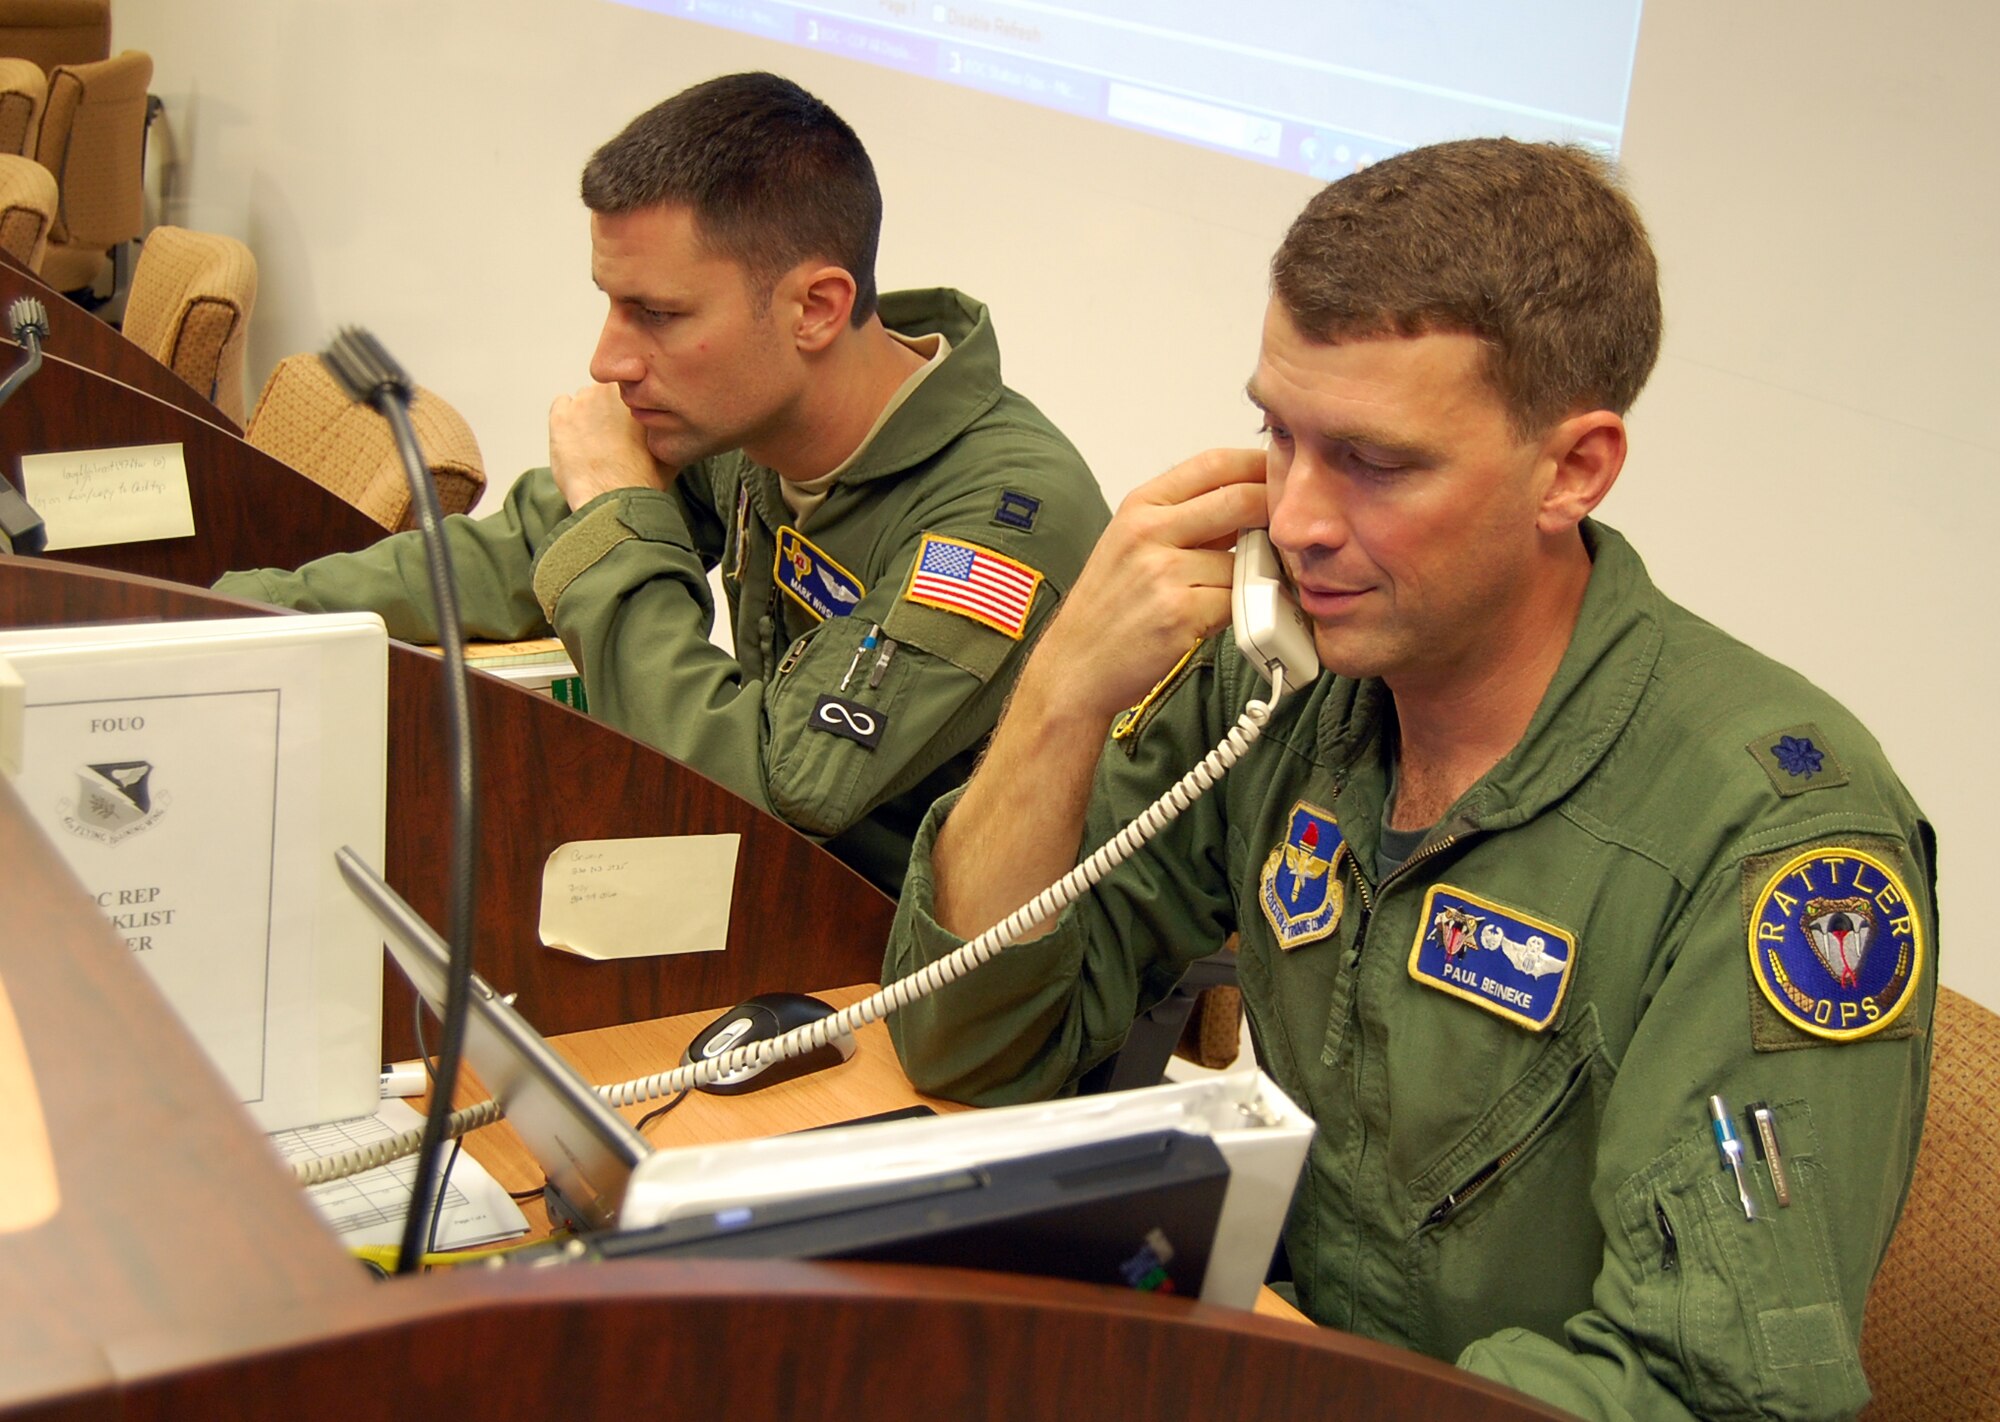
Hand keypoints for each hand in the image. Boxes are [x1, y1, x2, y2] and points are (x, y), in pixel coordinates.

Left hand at [548, 382, 669, 511]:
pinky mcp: (559, 418)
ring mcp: (581, 402)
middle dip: (608, 410)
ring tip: (595, 443)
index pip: (631, 386)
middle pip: (606, 392)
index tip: (630, 424)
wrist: (614, 499)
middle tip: (615, 437)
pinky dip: (566, 419)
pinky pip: (560, 405)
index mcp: (637, 393)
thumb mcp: (669, 449)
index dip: (630, 407)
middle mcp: (608, 390)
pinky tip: (577, 440)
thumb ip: (666, 428)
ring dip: (588, 415)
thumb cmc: (643, 479)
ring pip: (583, 399)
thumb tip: (668, 427)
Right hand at [1029, 448, 1268, 722]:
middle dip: (1274, 513)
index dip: (1257, 464)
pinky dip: (1240, 611)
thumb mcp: (1132, 544)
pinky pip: (1237, 601)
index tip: (1280, 474)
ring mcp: (1164, 572)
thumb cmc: (1109, 607)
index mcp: (1139, 507)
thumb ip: (1184, 520)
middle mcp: (1148, 532)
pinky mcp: (1181, 613)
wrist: (1076, 665)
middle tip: (1289, 529)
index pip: (1213, 464)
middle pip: (1240, 500)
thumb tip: (1248, 501)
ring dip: (1254, 576)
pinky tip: (1215, 619)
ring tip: (1234, 592)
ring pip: (1245, 559)